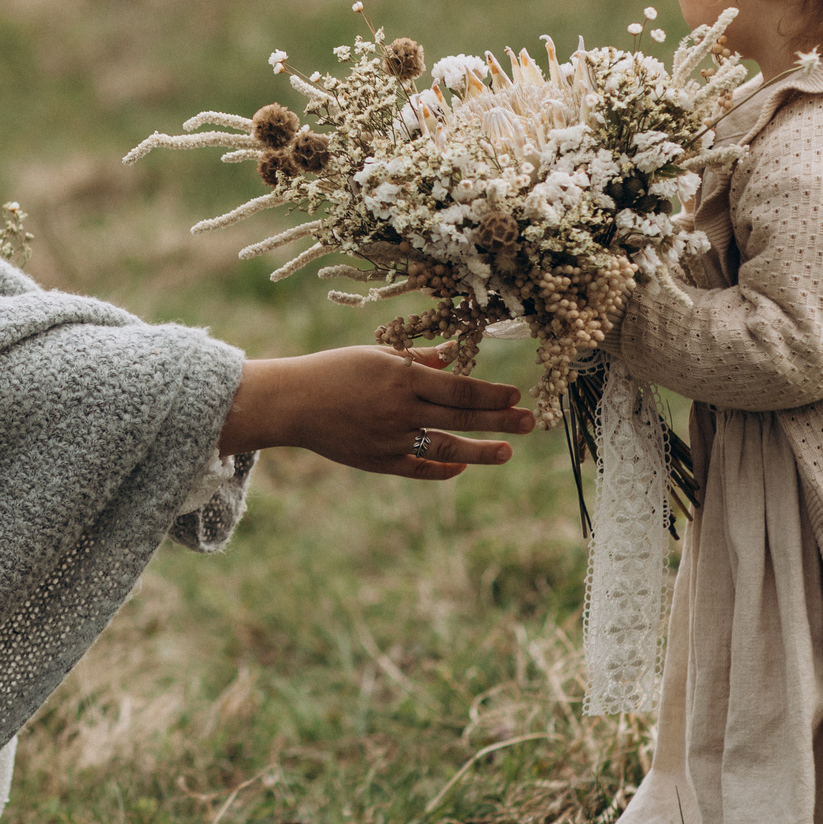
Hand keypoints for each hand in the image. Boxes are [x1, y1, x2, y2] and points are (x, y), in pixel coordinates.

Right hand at [217, 345, 533, 479]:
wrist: (292, 403)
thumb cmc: (333, 371)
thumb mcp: (376, 356)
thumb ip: (417, 359)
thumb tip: (454, 354)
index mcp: (401, 378)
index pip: (459, 388)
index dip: (491, 394)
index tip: (516, 394)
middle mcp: (400, 410)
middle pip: (461, 418)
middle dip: (500, 420)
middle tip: (530, 421)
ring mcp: (391, 439)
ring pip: (446, 448)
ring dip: (481, 451)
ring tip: (507, 451)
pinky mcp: (379, 461)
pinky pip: (420, 469)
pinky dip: (444, 469)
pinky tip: (463, 465)